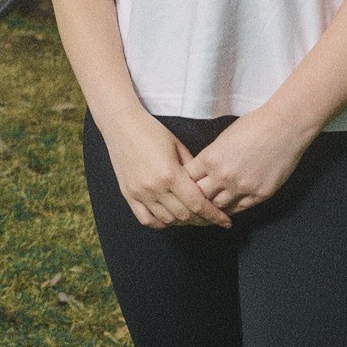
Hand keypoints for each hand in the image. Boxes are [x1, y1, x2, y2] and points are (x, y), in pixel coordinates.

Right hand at [106, 115, 231, 230]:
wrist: (121, 124)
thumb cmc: (151, 131)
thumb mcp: (178, 146)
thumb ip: (193, 169)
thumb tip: (206, 187)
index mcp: (170, 174)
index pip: (197, 204)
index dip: (214, 215)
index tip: (225, 221)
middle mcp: (154, 187)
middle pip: (184, 216)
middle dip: (202, 220)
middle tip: (211, 218)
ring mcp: (139, 193)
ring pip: (167, 220)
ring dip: (183, 222)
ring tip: (192, 217)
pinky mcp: (128, 194)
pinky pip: (146, 219)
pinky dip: (160, 223)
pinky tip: (169, 218)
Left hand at [186, 107, 311, 218]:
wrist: (284, 127)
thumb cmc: (253, 126)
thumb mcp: (222, 139)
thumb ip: (210, 158)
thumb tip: (201, 172)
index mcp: (210, 159)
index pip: (186, 179)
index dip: (183, 184)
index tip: (183, 187)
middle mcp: (223, 176)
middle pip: (199, 197)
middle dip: (195, 199)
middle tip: (193, 203)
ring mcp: (242, 187)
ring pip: (218, 207)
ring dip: (213, 207)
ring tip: (209, 208)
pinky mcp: (260, 194)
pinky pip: (240, 209)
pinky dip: (232, 209)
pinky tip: (228, 208)